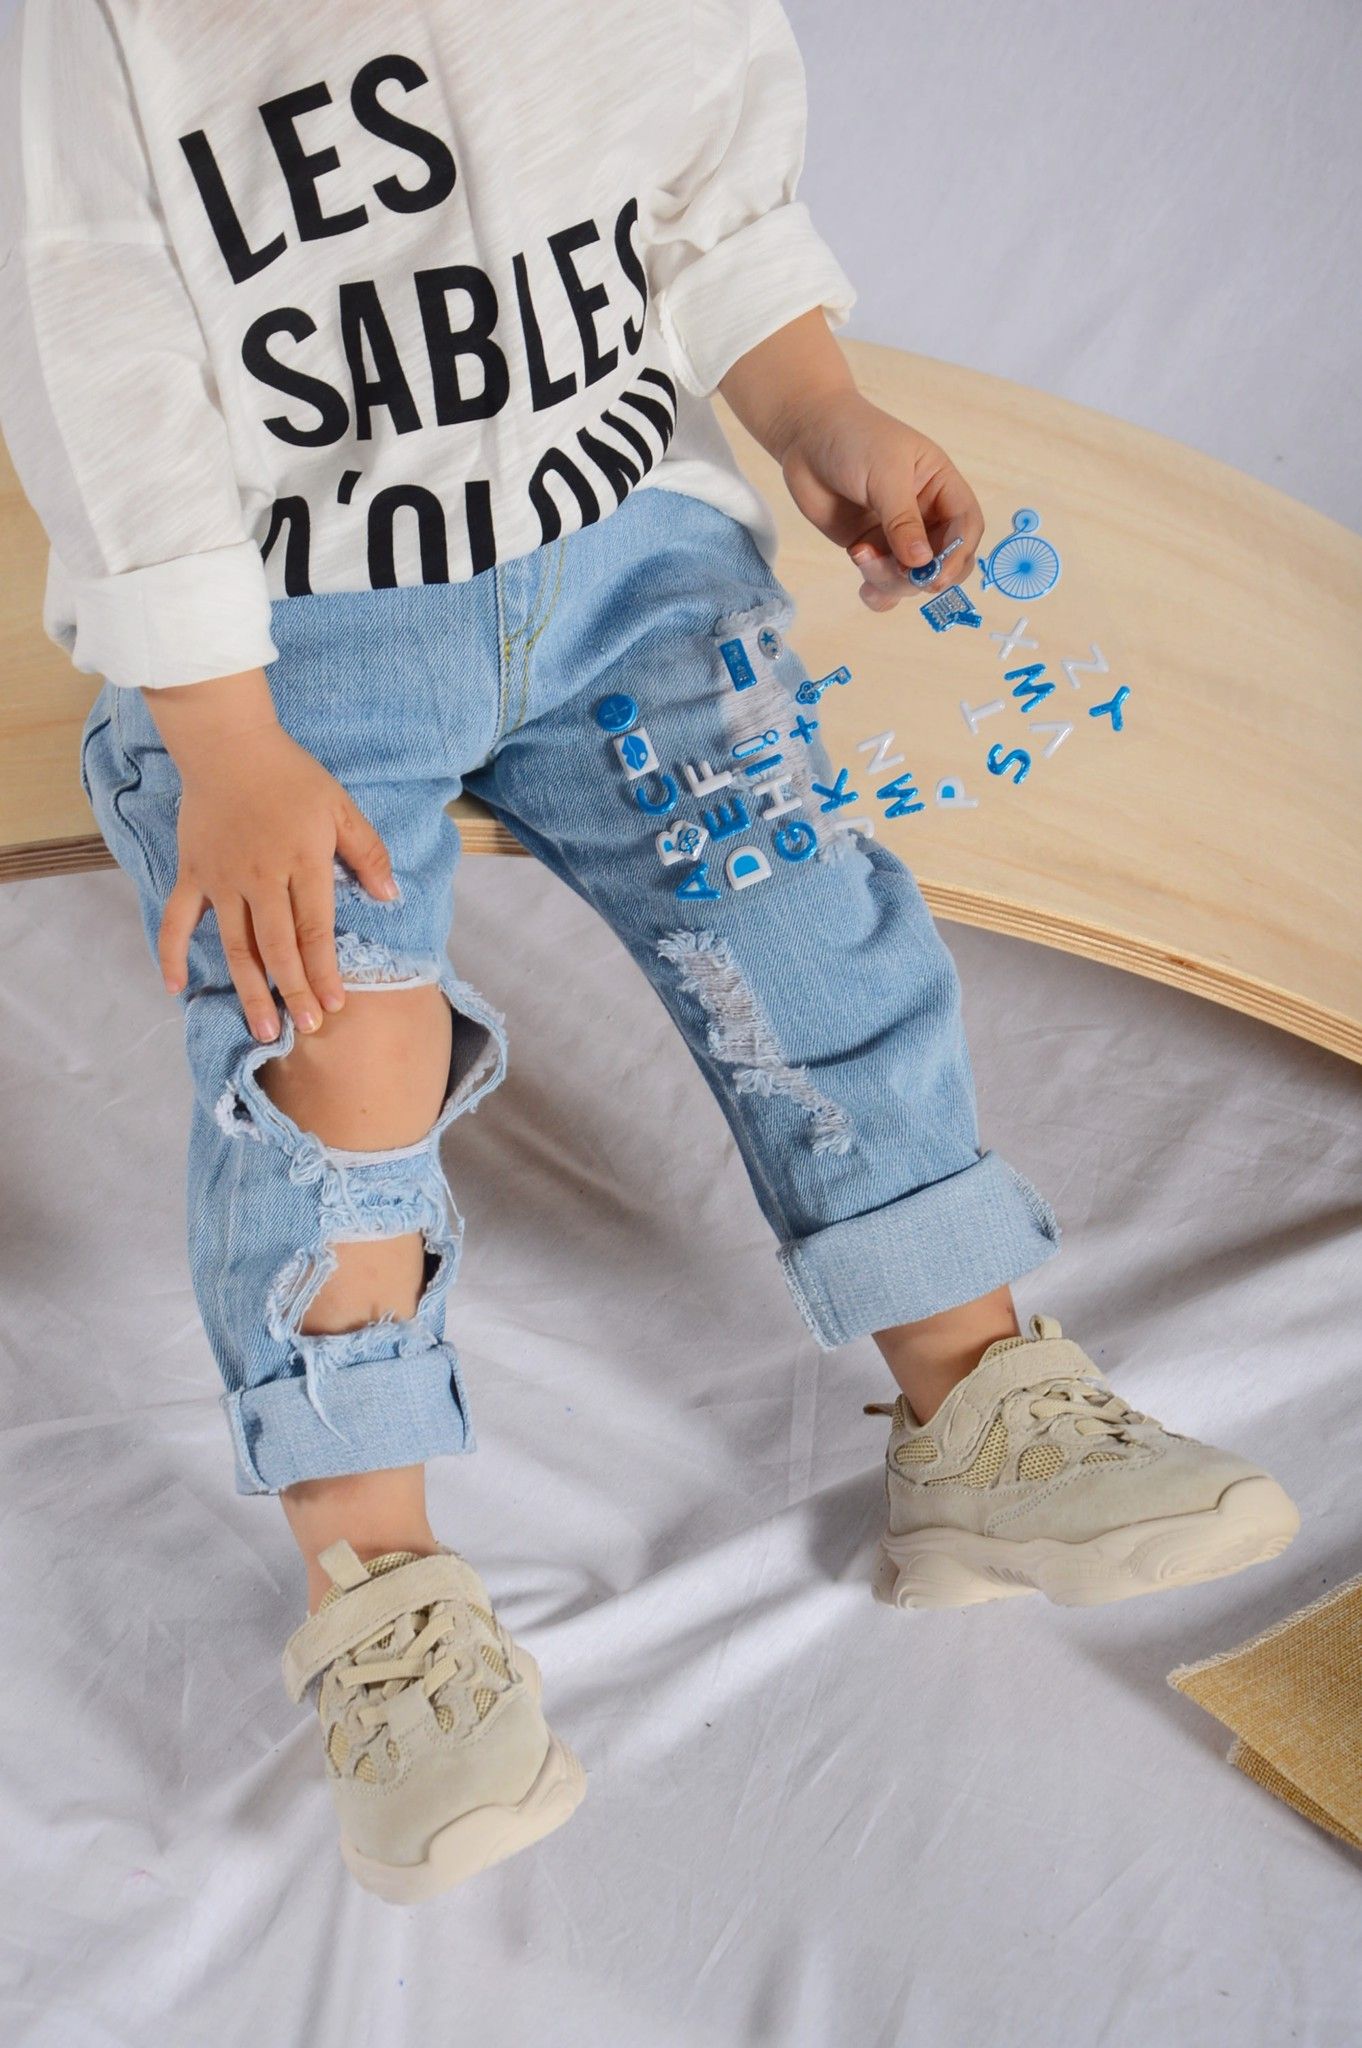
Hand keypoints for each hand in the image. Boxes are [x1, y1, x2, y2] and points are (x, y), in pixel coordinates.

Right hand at [145, 669, 396, 1041]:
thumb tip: (390, 895)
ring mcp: (222, 880)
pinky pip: (177, 920)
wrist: (228, 745)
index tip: (334, 1007)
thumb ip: (367, 852)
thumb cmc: (290, 776)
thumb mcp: (341, 806)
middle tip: (305, 1030)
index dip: (324, 972)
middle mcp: (260, 879)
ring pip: (235, 946)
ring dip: (249, 990)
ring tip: (263, 1029)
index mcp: (301, 863)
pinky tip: (174, 989)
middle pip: (277, 948)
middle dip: (293, 992)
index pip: (315, 931)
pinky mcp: (192, 874)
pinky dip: (172, 954)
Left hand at [777, 388, 984, 612]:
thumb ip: (902, 520)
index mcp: (941, 487)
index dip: (959, 554)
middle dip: (924, 576)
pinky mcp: (870, 549)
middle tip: (900, 574)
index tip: (937, 575)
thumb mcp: (884, 474)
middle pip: (944, 561)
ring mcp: (897, 536)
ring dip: (891, 580)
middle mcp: (925, 515)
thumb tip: (921, 562)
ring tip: (860, 554)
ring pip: (911, 578)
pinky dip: (878, 594)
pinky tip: (863, 589)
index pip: (967, 526)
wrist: (806, 436)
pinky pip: (884, 584)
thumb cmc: (853, 439)